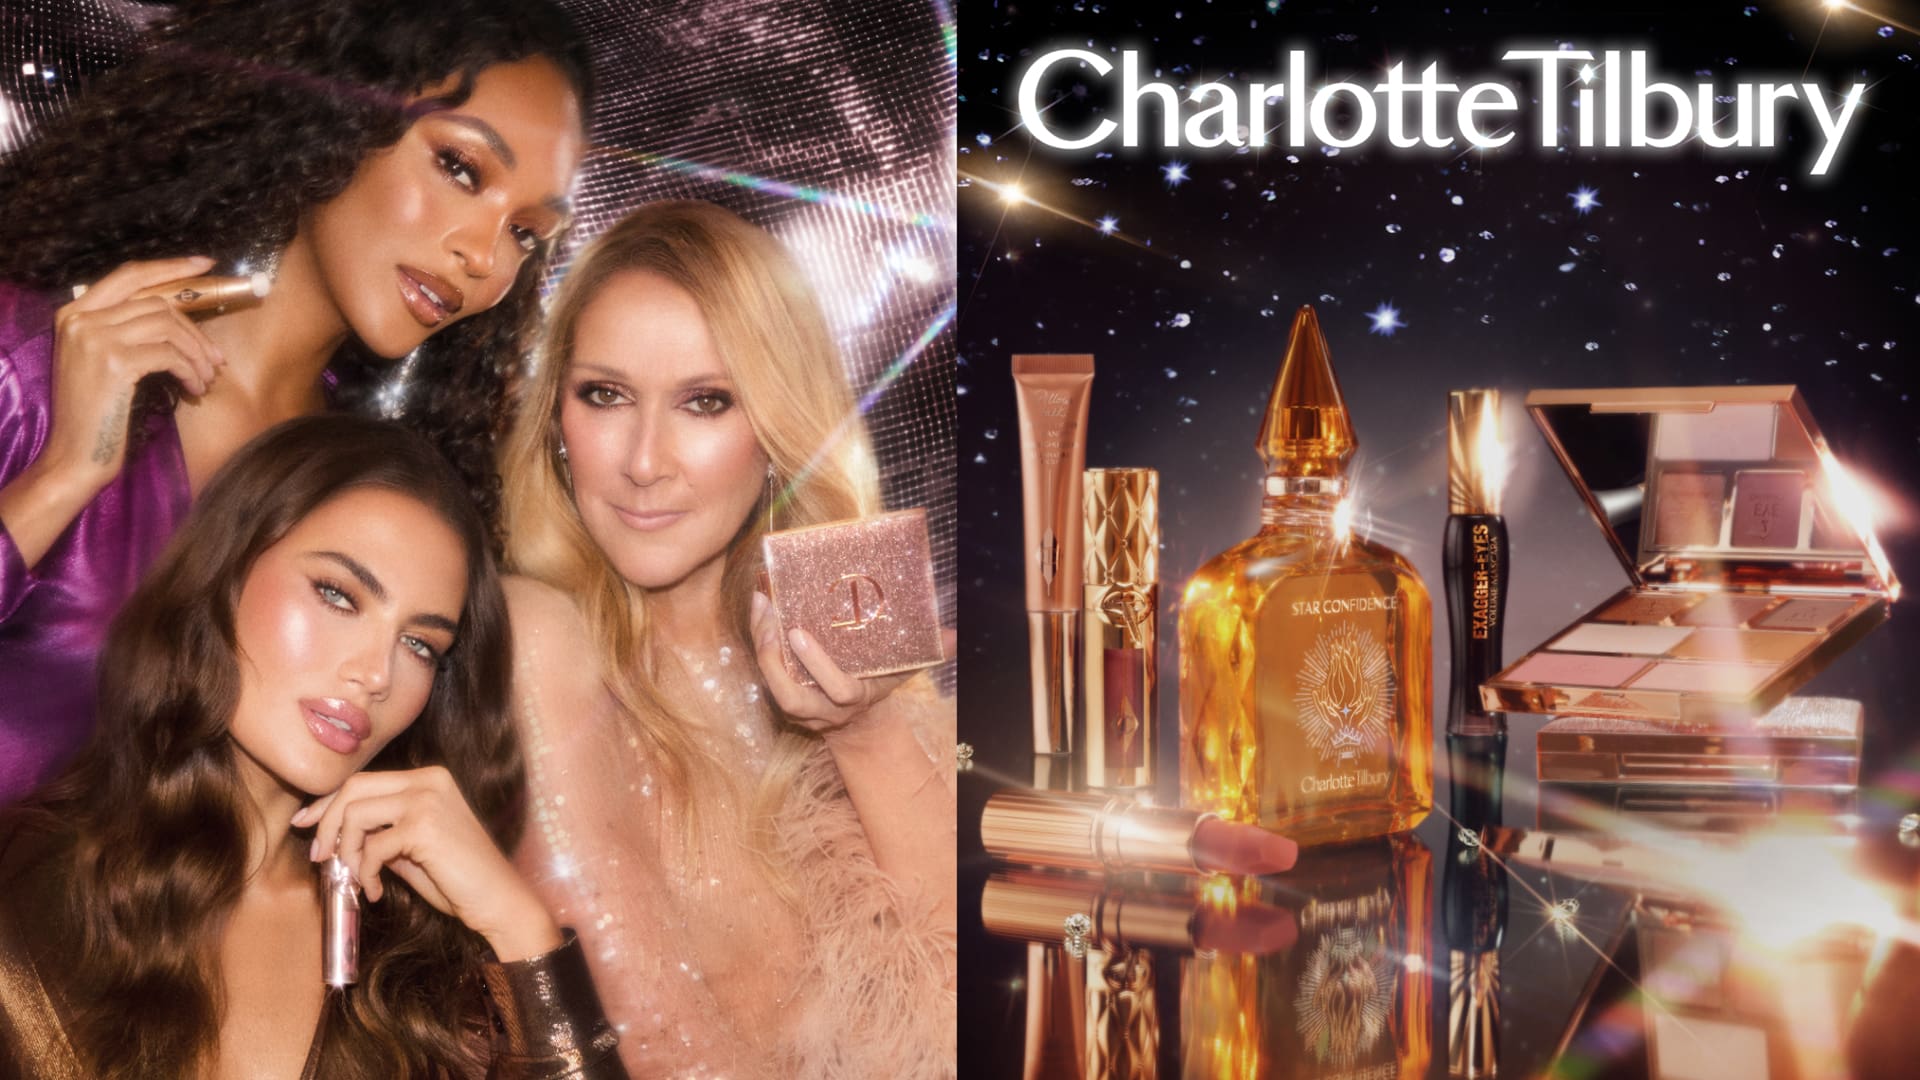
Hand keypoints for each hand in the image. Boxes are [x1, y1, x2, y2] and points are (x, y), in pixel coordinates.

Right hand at [43, 256, 226, 487]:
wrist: (75, 455)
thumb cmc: (96, 413)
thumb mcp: (101, 361)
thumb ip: (125, 330)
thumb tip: (178, 315)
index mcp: (74, 313)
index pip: (128, 275)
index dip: (169, 267)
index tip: (204, 264)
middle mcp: (80, 319)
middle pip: (157, 303)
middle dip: (195, 330)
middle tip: (217, 359)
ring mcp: (95, 338)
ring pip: (168, 326)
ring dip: (197, 354)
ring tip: (206, 379)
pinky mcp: (114, 362)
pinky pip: (170, 354)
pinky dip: (191, 371)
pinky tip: (194, 390)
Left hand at [292, 766, 561, 960]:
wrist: (499, 901)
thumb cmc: (458, 879)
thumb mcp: (411, 849)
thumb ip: (380, 833)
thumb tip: (333, 836)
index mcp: (428, 779)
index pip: (362, 780)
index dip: (327, 802)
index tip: (306, 825)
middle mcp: (429, 780)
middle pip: (353, 788)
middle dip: (326, 824)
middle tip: (320, 859)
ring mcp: (428, 800)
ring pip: (355, 814)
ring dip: (345, 851)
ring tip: (355, 879)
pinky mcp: (425, 826)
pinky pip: (372, 847)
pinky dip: (365, 873)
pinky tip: (376, 891)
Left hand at [749, 589, 954, 747]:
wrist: (858, 723)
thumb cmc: (880, 684)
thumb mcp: (904, 671)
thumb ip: (927, 653)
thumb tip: (954, 636)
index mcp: (854, 700)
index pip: (838, 690)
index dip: (817, 665)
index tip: (799, 633)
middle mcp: (822, 711)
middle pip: (790, 696)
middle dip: (774, 660)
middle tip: (771, 618)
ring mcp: (799, 709)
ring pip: (772, 687)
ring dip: (763, 647)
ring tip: (762, 606)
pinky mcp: (782, 698)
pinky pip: (765, 673)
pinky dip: (760, 642)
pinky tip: (760, 609)